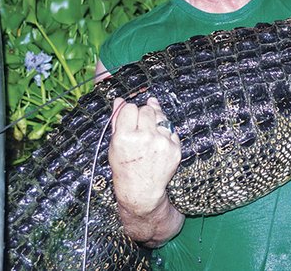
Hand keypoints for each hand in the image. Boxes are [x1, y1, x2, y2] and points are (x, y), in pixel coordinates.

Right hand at [109, 97, 181, 216]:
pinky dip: (165, 134)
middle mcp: (145, 138)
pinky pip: (171, 129)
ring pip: (161, 116)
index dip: (130, 112)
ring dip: (155, 122)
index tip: (129, 119)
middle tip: (140, 128)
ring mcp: (162, 143)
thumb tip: (119, 100)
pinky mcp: (175, 148)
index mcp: (125, 138)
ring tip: (149, 135)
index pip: (130, 108)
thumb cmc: (125, 167)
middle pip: (147, 109)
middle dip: (143, 115)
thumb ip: (117, 121)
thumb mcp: (115, 145)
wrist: (141, 191)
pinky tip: (157, 144)